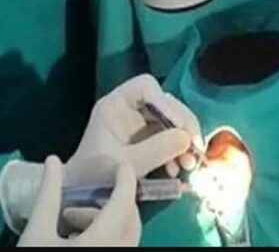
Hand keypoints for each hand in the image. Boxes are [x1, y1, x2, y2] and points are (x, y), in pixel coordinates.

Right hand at [18, 156, 140, 246]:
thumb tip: (52, 161)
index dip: (125, 179)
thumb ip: (48, 194)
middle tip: (74, 207)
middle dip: (108, 205)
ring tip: (67, 226)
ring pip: (125, 236)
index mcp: (101, 242)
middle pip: (130, 220)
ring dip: (104, 223)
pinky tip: (76, 242)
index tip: (119, 165)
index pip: (124, 202)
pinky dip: (106, 238)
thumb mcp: (37, 232)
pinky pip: (120, 248)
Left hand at [65, 74, 203, 186]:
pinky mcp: (147, 140)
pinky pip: (170, 138)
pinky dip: (178, 152)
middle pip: (165, 102)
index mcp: (115, 105)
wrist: (82, 192)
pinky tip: (176, 170)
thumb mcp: (123, 164)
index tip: (180, 128)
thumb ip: (153, 150)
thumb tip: (185, 138)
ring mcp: (139, 123)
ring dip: (184, 141)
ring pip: (171, 121)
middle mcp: (129, 109)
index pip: (145, 86)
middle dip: (183, 125)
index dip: (165, 103)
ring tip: (189, 165)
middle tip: (196, 149)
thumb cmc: (93, 174)